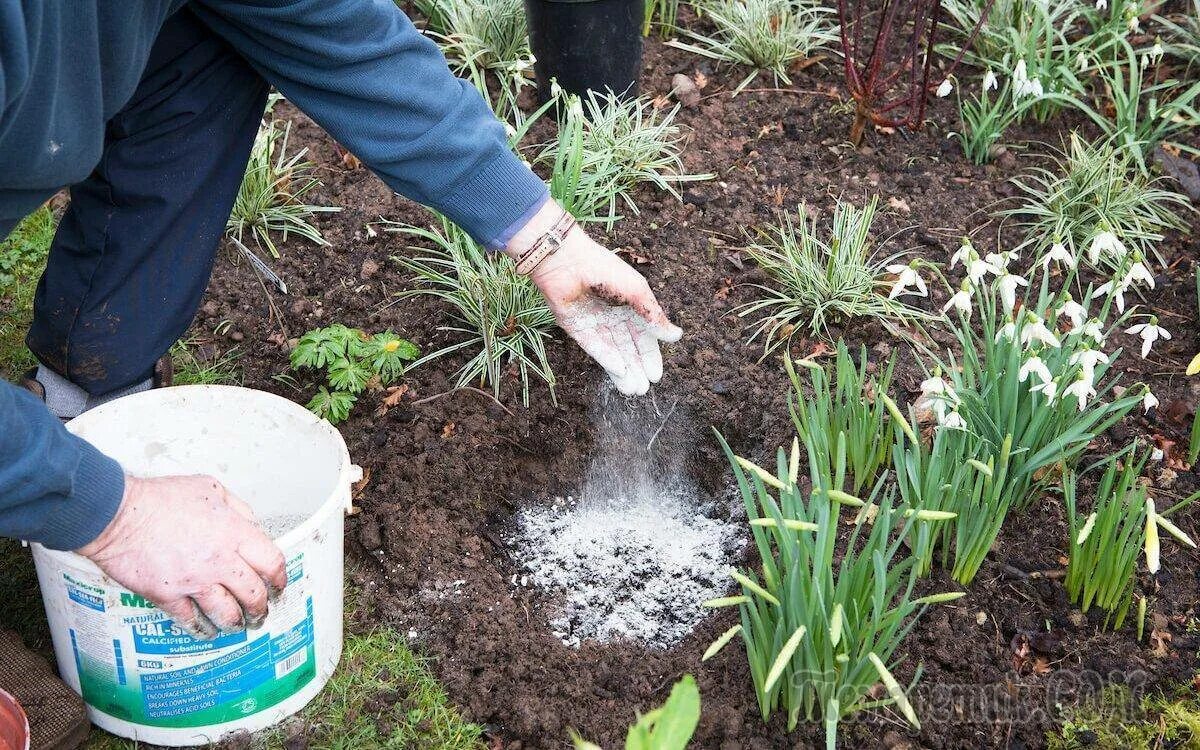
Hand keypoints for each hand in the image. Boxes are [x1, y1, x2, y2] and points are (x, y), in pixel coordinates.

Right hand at [77, 475, 286, 639]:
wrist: (118, 513)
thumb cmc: (159, 498)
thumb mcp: (211, 488)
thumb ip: (237, 509)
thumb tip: (252, 526)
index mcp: (233, 533)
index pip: (271, 563)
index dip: (279, 578)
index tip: (279, 585)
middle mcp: (219, 560)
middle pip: (253, 594)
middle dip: (261, 607)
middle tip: (261, 611)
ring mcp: (194, 581)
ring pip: (227, 613)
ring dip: (236, 623)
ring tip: (239, 625)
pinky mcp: (168, 595)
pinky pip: (192, 621)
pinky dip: (202, 629)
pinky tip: (207, 631)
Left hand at [507, 201, 682, 394]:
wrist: (567, 261)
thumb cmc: (606, 270)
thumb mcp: (637, 291)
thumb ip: (654, 315)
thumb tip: (675, 337)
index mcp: (631, 305)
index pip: (644, 336)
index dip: (651, 356)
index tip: (656, 375)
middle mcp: (613, 316)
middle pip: (628, 348)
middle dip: (637, 369)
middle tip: (644, 389)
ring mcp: (595, 324)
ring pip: (613, 352)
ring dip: (623, 371)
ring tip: (632, 390)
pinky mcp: (576, 328)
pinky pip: (594, 348)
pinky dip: (607, 359)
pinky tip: (619, 372)